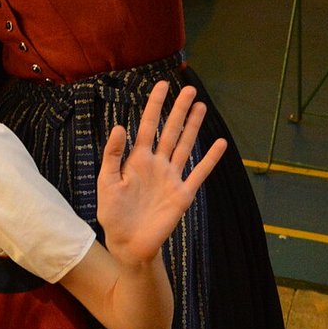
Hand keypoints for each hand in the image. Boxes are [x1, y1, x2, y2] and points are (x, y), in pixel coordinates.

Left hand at [96, 82, 226, 265]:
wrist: (128, 243)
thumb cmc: (113, 214)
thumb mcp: (107, 182)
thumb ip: (112, 155)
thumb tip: (119, 126)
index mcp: (137, 160)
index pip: (147, 126)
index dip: (155, 106)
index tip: (162, 85)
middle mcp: (157, 164)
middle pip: (170, 132)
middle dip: (178, 110)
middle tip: (189, 89)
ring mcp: (172, 178)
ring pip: (185, 146)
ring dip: (193, 127)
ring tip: (201, 106)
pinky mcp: (183, 194)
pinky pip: (199, 173)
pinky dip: (210, 159)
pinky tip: (221, 144)